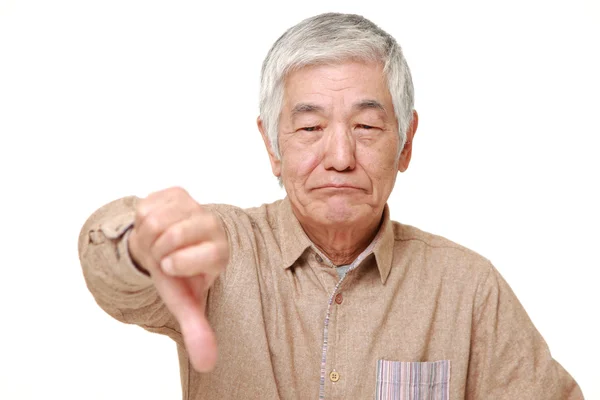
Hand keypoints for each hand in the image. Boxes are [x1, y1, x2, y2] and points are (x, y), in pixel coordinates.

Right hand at [128, 187, 228, 371]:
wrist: (163, 247)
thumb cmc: (176, 276)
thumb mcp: (184, 303)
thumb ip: (197, 330)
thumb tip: (207, 364)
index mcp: (220, 251)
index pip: (203, 254)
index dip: (179, 263)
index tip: (171, 267)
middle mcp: (214, 225)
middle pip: (173, 234)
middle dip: (157, 250)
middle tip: (161, 255)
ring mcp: (196, 205)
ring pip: (157, 219)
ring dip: (148, 236)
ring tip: (157, 242)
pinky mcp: (177, 192)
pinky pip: (147, 204)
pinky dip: (143, 221)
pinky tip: (154, 227)